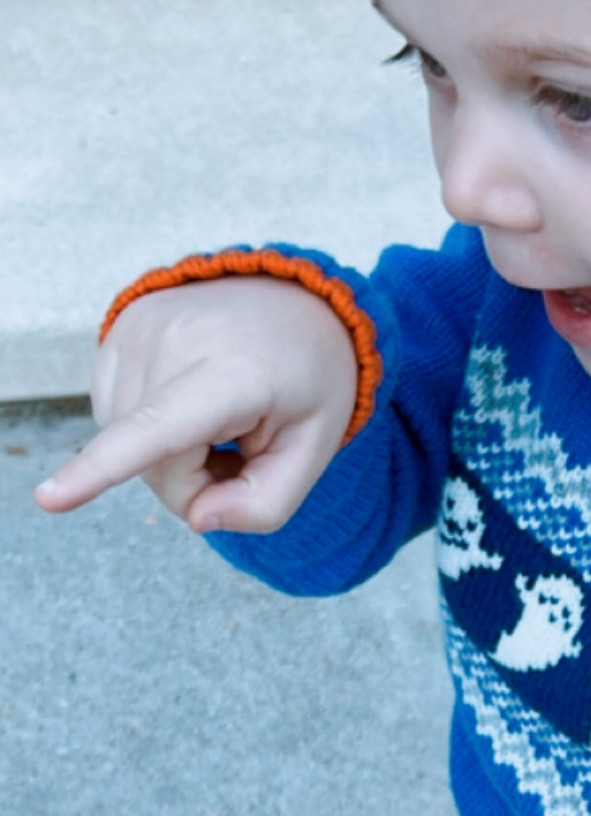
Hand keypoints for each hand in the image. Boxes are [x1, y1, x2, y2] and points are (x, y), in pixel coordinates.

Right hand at [34, 276, 357, 533]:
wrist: (298, 298)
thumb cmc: (308, 378)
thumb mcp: (316, 448)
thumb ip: (267, 504)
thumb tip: (196, 517)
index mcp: (236, 371)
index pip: (161, 428)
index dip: (104, 469)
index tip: (49, 498)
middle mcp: (177, 339)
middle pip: (154, 465)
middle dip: (197, 478)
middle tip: (245, 444)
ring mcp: (139, 327)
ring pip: (126, 443)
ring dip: (171, 451)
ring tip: (221, 413)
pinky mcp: (118, 327)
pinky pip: (116, 414)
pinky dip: (149, 423)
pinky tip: (189, 397)